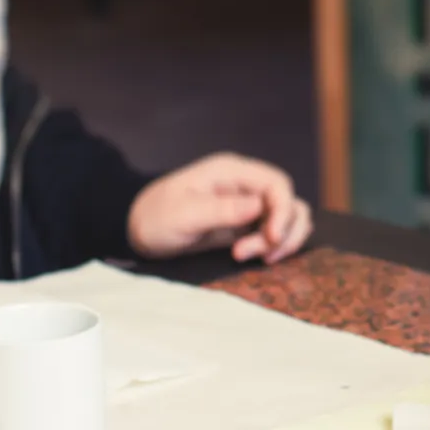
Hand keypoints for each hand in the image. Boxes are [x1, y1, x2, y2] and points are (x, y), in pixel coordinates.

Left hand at [127, 153, 312, 262]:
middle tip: (252, 254)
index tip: (272, 238)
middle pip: (290, 203)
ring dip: (282, 242)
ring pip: (290, 219)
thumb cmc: (155, 217)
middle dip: (282, 232)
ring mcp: (249, 205)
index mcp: (232, 172)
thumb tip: (259, 207)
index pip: (277, 184)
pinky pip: (277, 233)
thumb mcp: (183, 215)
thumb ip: (222, 210)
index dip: (284, 211)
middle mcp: (246, 185)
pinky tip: (252, 257)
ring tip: (249, 257)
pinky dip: (275, 247)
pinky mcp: (248, 224)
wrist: (139, 229)